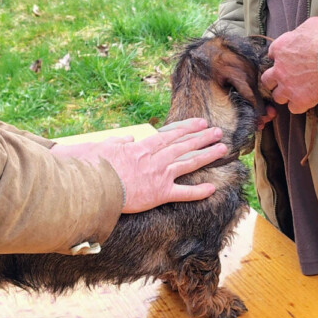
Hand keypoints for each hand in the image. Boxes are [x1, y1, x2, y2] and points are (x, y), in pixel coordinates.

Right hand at [51, 119, 225, 211]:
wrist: (95, 187)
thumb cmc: (95, 166)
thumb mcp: (103, 147)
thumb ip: (118, 142)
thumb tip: (128, 139)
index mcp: (142, 147)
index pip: (169, 135)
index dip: (186, 128)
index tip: (200, 123)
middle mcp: (155, 159)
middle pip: (183, 146)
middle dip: (202, 138)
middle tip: (217, 132)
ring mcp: (159, 175)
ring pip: (188, 163)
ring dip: (206, 155)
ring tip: (222, 149)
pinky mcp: (159, 194)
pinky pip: (183, 193)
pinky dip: (198, 191)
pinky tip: (212, 188)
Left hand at [261, 17, 317, 113]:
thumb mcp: (312, 24)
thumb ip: (301, 32)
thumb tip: (304, 35)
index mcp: (280, 48)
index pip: (271, 54)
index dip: (280, 58)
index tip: (288, 59)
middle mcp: (279, 69)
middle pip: (267, 80)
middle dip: (275, 80)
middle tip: (286, 79)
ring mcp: (288, 86)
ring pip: (277, 96)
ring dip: (285, 94)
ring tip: (296, 91)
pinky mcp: (300, 100)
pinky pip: (293, 108)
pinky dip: (299, 105)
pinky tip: (306, 100)